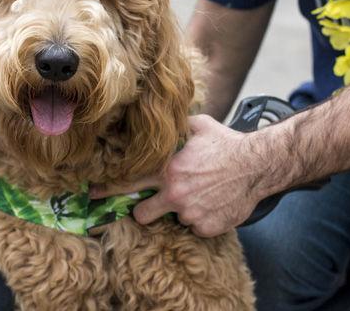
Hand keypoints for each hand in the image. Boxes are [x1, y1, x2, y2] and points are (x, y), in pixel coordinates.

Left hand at [90, 115, 282, 237]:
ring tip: (201, 194)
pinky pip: (196, 227)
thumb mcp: (198, 127)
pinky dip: (202, 219)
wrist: (257, 165)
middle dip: (143, 212)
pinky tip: (214, 202)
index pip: (128, 183)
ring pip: (175, 218)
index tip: (92, 196)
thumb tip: (161, 122)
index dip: (108, 191)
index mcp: (167, 170)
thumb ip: (174, 129)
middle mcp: (174, 195)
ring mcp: (190, 214)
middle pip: (142, 214)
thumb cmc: (227, 143)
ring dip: (182, 210)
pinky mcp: (207, 227)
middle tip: (153, 205)